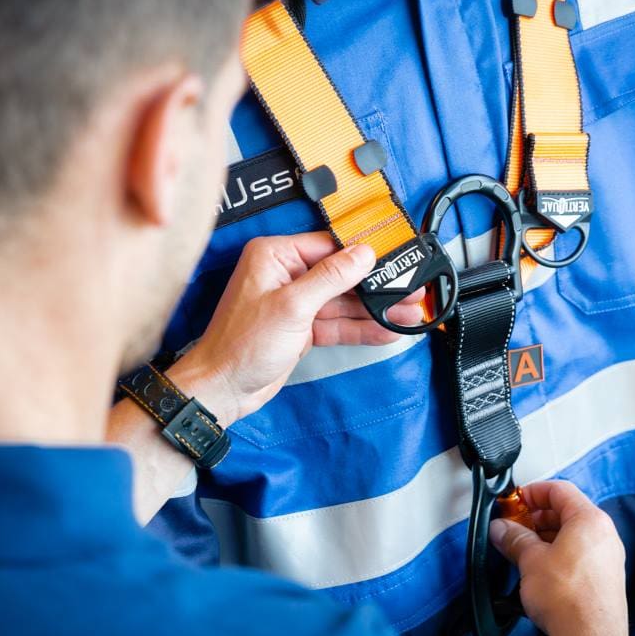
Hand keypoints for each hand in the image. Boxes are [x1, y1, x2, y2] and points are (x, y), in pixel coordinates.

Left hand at [165, 231, 422, 424]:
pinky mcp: (302, 328)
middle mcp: (285, 274)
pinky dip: (362, 328)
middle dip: (377, 286)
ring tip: (410, 312)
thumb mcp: (292, 306)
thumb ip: (331, 278)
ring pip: (345, 302)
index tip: (396, 256)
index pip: (329, 246)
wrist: (222, 389)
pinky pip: (338, 323)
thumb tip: (362, 254)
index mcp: (275, 256)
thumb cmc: (240, 346)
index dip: (365, 254)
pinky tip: (389, 329)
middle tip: (411, 289)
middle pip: (342, 275)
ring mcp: (295, 303)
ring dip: (376, 309)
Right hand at [490, 480, 627, 635]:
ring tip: (522, 550)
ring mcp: (607, 559)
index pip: (560, 490)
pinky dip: (559, 554)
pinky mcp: (605, 580)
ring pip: (574, 536)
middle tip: (514, 526)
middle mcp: (605, 536)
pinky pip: (580, 555)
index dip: (533, 492)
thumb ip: (514, 539)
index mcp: (590, 520)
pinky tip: (539, 569)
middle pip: (568, 512)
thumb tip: (503, 529)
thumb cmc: (569, 598)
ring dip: (546, 537)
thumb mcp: (531, 560)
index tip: (515, 501)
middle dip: (537, 517)